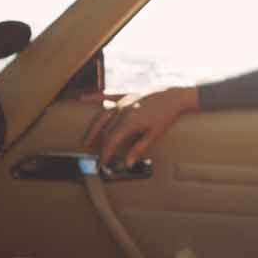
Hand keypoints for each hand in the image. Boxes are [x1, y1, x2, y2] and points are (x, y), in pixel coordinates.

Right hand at [84, 86, 198, 167]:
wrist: (174, 95)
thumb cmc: (166, 115)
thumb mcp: (154, 135)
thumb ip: (139, 148)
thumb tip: (128, 163)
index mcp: (128, 122)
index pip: (111, 141)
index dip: (105, 153)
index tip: (102, 163)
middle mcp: (121, 110)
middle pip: (105, 130)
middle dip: (99, 144)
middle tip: (95, 155)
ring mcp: (122, 101)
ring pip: (101, 115)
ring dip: (93, 128)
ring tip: (87, 139)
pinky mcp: (125, 93)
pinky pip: (106, 95)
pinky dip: (93, 97)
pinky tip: (83, 98)